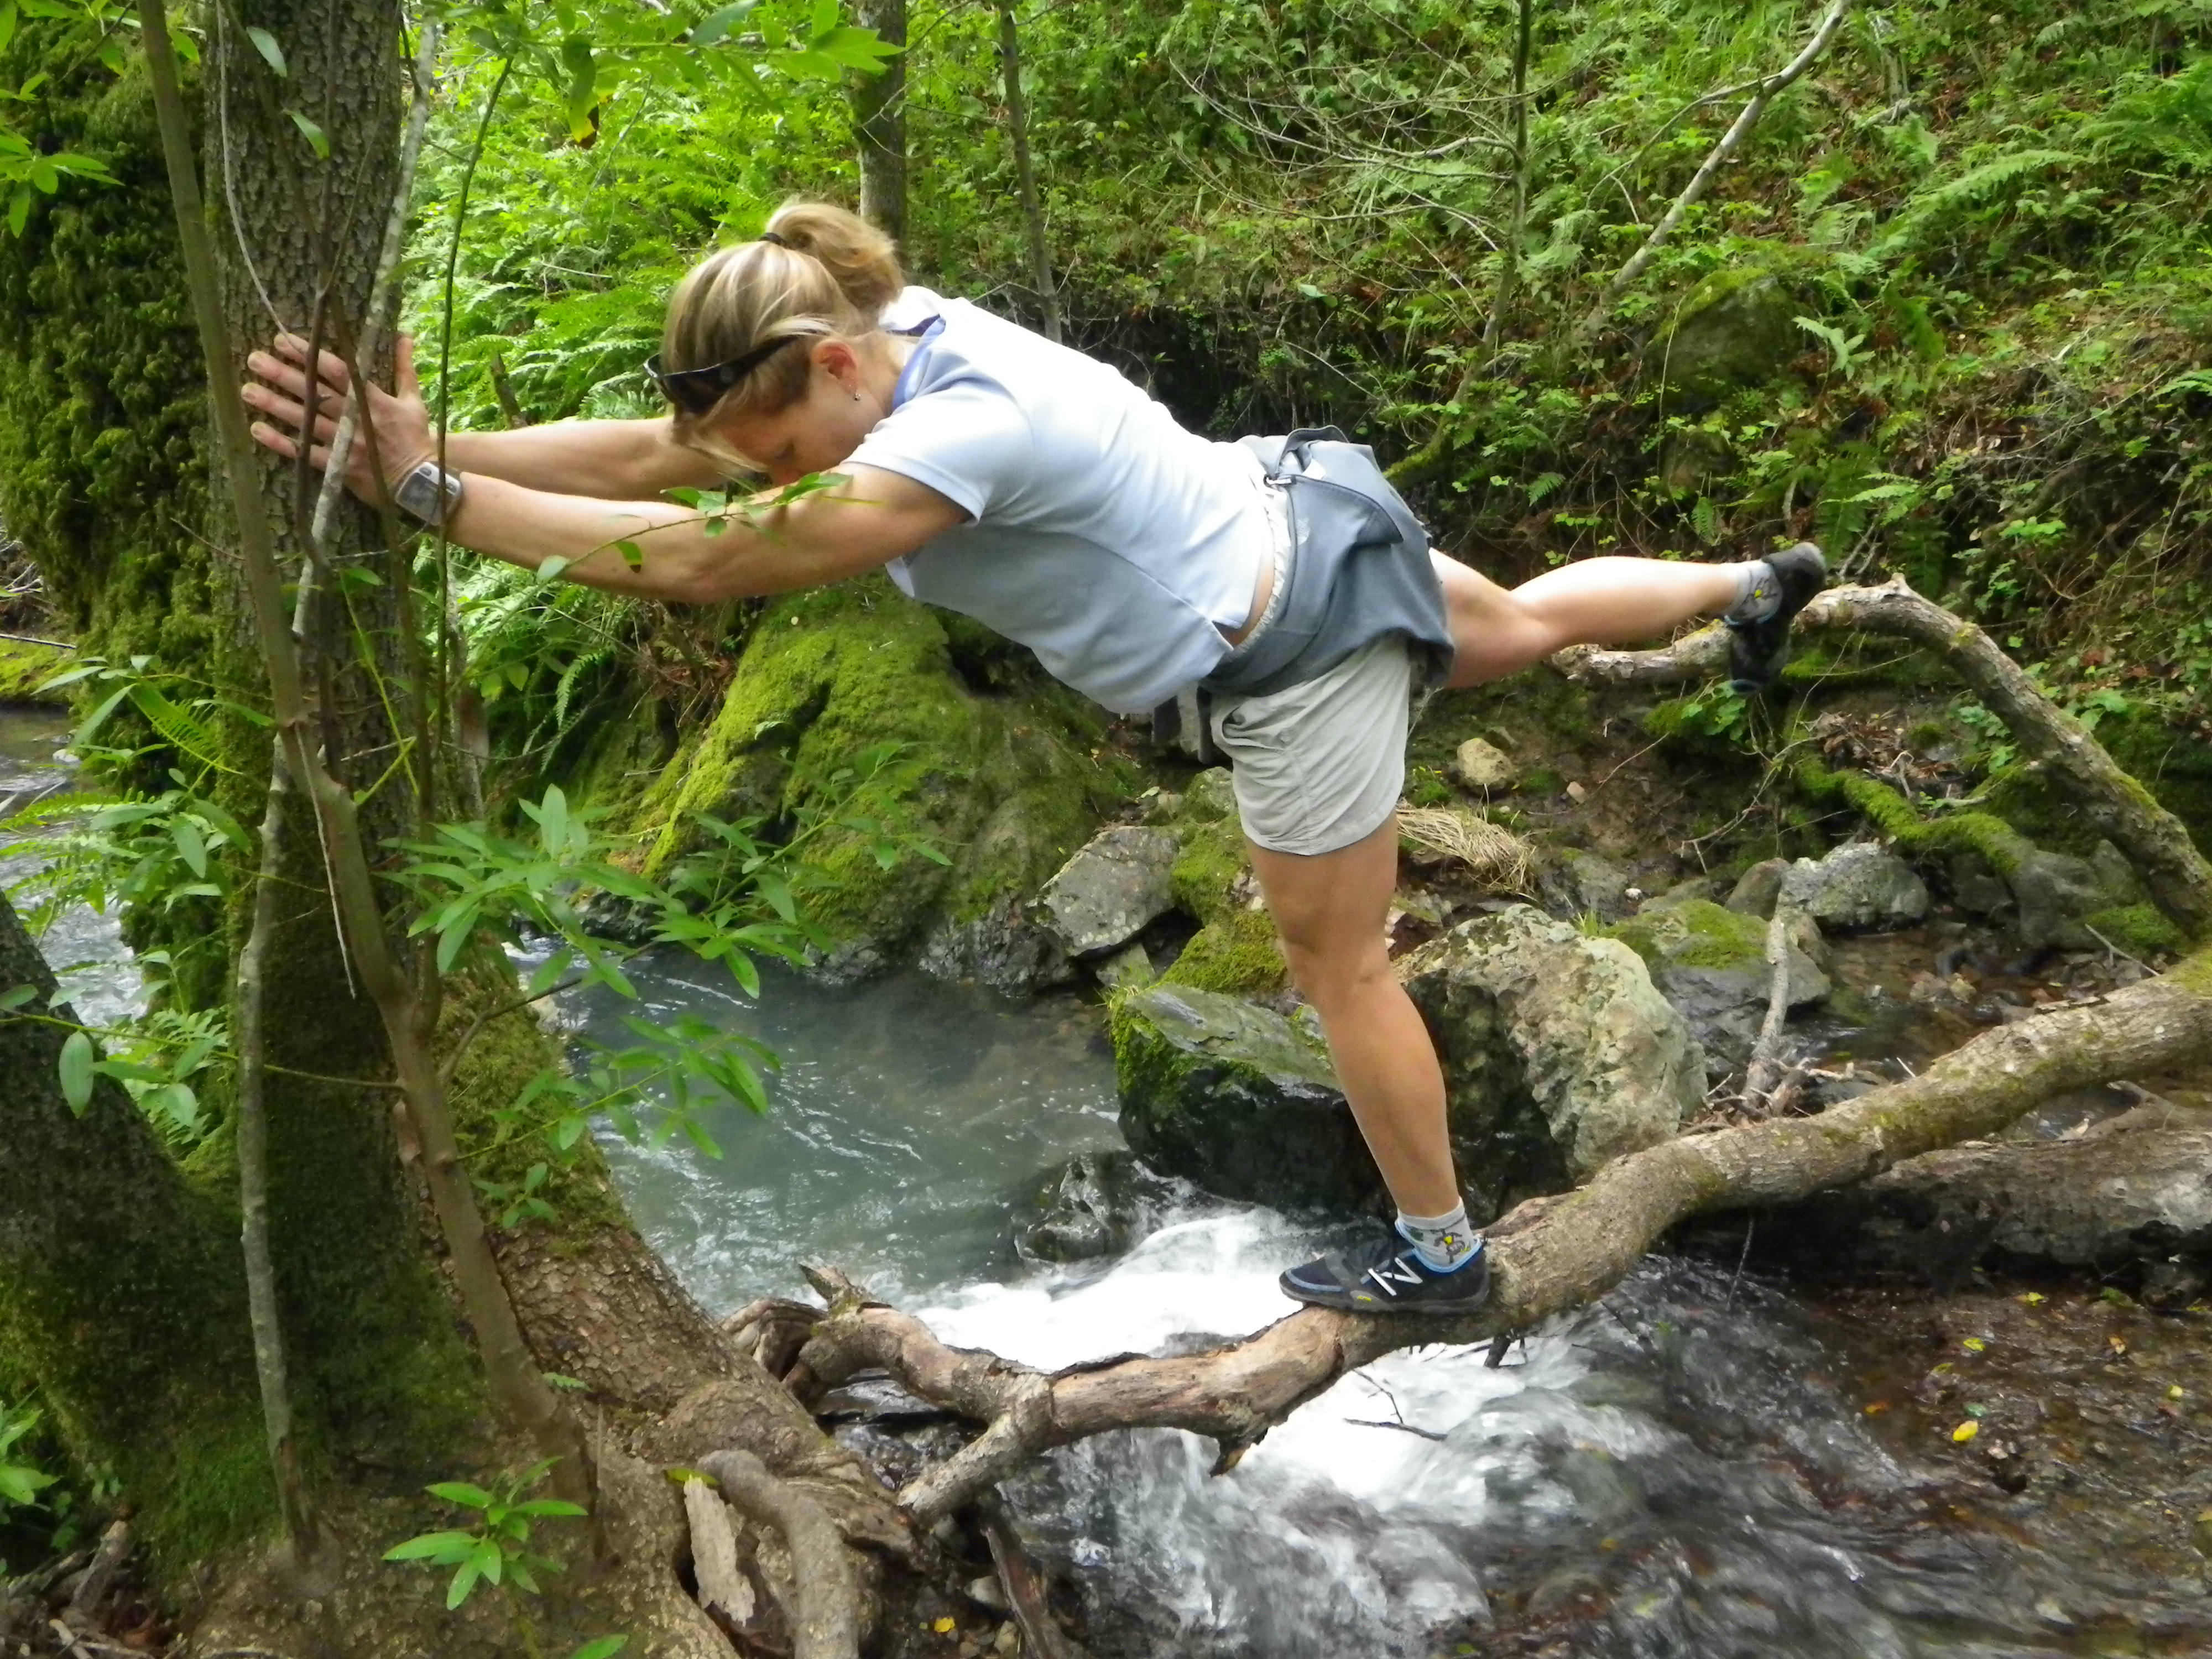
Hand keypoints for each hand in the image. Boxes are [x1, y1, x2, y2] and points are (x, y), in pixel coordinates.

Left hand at [242, 333, 437, 504]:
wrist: (422, 484)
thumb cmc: (416, 439)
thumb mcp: (414, 401)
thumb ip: (404, 367)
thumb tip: (404, 334)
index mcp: (374, 400)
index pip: (339, 371)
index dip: (310, 355)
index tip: (284, 340)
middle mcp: (357, 419)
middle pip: (315, 393)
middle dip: (283, 375)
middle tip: (254, 359)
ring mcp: (346, 444)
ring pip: (306, 420)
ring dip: (275, 405)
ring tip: (247, 390)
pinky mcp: (339, 468)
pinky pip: (305, 453)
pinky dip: (281, 442)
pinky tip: (258, 429)